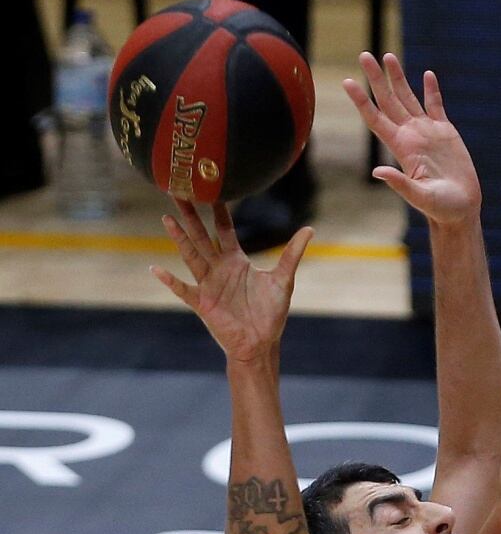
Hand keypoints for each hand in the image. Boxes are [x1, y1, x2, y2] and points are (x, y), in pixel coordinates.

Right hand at [150, 201, 312, 361]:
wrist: (261, 343)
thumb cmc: (271, 314)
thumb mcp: (284, 280)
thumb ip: (292, 253)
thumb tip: (310, 229)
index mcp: (236, 262)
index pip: (224, 231)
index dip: (219, 212)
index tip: (212, 190)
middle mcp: (219, 269)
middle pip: (202, 236)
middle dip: (191, 216)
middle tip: (179, 192)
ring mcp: (209, 285)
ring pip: (191, 256)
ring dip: (179, 238)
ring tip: (167, 218)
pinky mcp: (203, 303)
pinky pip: (184, 290)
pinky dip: (171, 281)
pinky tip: (157, 270)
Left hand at [344, 52, 481, 225]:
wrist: (461, 209)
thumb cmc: (440, 208)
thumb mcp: (420, 197)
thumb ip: (400, 184)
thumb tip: (378, 172)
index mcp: (401, 148)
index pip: (376, 119)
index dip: (361, 100)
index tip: (348, 82)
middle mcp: (410, 136)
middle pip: (388, 101)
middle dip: (376, 79)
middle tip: (364, 55)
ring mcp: (427, 132)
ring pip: (409, 98)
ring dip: (398, 77)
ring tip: (388, 56)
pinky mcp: (445, 132)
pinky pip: (436, 106)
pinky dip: (432, 90)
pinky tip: (427, 75)